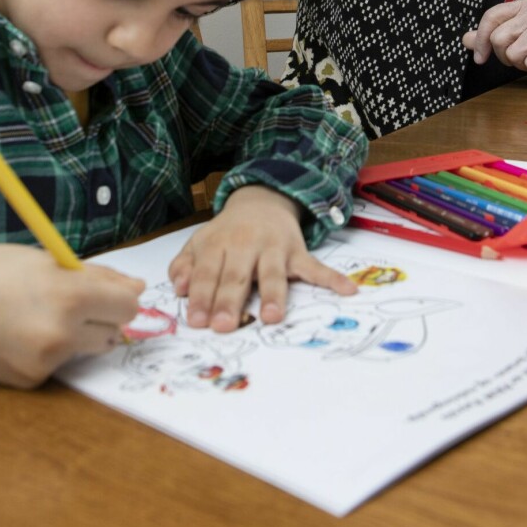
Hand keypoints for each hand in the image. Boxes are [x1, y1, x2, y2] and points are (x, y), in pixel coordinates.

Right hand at [0, 245, 144, 388]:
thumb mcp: (52, 261)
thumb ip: (100, 277)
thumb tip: (137, 289)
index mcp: (70, 295)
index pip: (128, 307)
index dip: (121, 298)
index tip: (109, 293)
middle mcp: (62, 333)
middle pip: (113, 332)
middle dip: (101, 318)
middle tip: (72, 304)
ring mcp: (46, 361)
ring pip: (89, 350)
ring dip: (80, 336)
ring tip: (45, 318)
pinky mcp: (31, 380)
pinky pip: (61, 366)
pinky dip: (52, 353)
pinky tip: (24, 336)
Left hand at [169, 184, 356, 331]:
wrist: (262, 200)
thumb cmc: (227, 233)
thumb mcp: (200, 243)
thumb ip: (185, 265)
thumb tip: (179, 288)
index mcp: (219, 244)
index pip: (208, 272)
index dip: (201, 296)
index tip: (197, 321)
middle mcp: (246, 245)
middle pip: (237, 276)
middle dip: (229, 301)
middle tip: (223, 326)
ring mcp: (274, 249)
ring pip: (272, 273)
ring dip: (273, 294)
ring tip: (271, 317)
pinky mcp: (298, 252)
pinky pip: (315, 267)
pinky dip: (332, 279)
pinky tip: (347, 290)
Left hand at [463, 0, 526, 83]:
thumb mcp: (516, 38)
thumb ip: (490, 37)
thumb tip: (466, 39)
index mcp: (525, 5)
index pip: (491, 17)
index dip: (481, 40)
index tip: (480, 58)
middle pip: (498, 39)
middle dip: (506, 55)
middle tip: (525, 55)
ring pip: (513, 54)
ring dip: (522, 63)